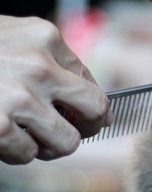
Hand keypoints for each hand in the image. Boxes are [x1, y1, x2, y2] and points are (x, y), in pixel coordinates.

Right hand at [0, 15, 112, 164]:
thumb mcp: (12, 38)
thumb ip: (50, 60)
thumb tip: (102, 110)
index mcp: (44, 37)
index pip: (90, 81)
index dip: (87, 106)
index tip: (80, 117)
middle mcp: (38, 65)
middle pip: (95, 110)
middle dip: (85, 128)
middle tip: (68, 133)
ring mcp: (20, 96)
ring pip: (68, 141)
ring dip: (48, 146)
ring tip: (28, 136)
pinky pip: (29, 154)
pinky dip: (17, 153)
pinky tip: (2, 137)